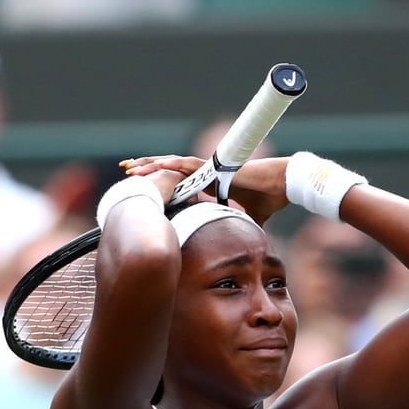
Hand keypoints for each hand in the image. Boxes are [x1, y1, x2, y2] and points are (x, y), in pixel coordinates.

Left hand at [123, 155, 289, 225]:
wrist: (282, 185)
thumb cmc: (270, 197)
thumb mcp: (252, 218)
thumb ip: (245, 227)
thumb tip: (247, 243)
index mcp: (211, 183)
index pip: (179, 182)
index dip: (161, 182)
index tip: (143, 186)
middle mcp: (207, 174)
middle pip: (170, 171)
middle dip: (148, 170)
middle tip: (127, 172)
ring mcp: (210, 169)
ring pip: (174, 165)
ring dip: (152, 165)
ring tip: (132, 167)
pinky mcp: (217, 168)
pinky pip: (191, 165)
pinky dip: (174, 165)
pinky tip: (157, 164)